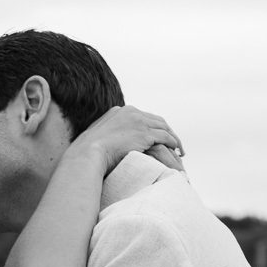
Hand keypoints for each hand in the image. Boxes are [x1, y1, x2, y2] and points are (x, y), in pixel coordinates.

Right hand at [69, 107, 184, 175]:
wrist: (87, 154)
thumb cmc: (88, 153)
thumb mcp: (96, 139)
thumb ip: (106, 137)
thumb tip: (107, 145)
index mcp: (119, 112)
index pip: (142, 116)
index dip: (151, 126)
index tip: (157, 135)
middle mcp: (130, 112)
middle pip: (155, 119)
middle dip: (166, 130)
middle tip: (174, 142)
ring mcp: (138, 121)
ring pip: (163, 127)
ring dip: (173, 137)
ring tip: (179, 148)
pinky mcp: (144, 133)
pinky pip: (165, 136)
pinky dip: (173, 142)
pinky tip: (176, 150)